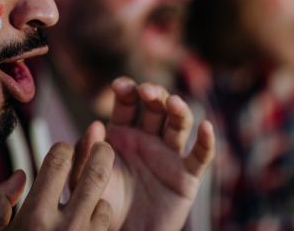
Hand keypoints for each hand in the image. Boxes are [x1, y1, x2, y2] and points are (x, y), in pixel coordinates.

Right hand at [0, 142, 113, 230]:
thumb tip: (22, 175)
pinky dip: (98, 220)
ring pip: (104, 203)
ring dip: (96, 196)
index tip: (61, 151)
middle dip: (102, 153)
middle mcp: (66, 229)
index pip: (59, 159)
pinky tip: (83, 224)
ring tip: (82, 200)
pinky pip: (105, 227)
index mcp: (35, 217)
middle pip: (97, 174)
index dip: (62, 149)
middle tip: (102, 147)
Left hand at [70, 77, 215, 230]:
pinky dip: (207, 141)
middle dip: (153, 94)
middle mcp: (147, 139)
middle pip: (156, 107)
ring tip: (172, 103)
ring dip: (178, 109)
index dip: (127, 90)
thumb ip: (86, 153)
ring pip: (179, 124)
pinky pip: (201, 156)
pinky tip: (206, 127)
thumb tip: (95, 125)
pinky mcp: (187, 177)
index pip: (128, 104)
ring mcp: (169, 155)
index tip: (119, 86)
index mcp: (122, 134)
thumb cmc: (101, 207)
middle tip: (146, 92)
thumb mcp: (86, 180)